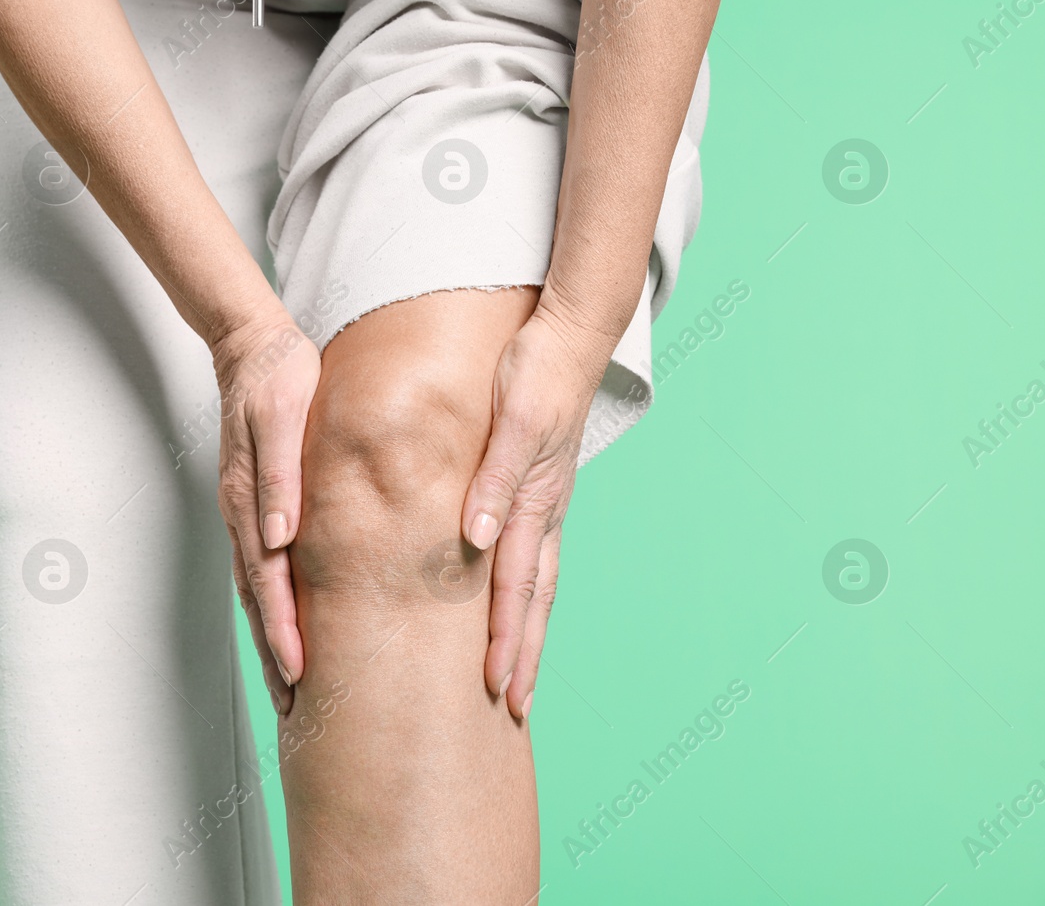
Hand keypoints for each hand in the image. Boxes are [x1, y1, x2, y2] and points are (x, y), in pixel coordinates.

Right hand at [211, 311, 319, 716]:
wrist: (252, 344)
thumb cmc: (278, 376)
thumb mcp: (282, 418)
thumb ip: (281, 478)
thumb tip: (281, 537)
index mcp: (251, 498)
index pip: (269, 579)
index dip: (284, 629)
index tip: (301, 671)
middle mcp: (244, 512)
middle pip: (258, 596)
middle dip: (276, 651)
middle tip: (295, 704)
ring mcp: (245, 510)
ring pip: (257, 586)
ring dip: (272, 634)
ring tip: (290, 680)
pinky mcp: (255, 502)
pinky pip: (260, 564)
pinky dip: (271, 601)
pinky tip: (286, 619)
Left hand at [460, 304, 612, 719]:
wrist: (568, 335)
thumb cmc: (535, 372)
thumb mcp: (513, 421)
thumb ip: (494, 480)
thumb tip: (475, 540)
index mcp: (535, 500)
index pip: (516, 584)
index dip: (506, 638)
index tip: (497, 684)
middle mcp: (543, 510)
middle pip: (534, 599)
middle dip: (524, 655)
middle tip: (514, 707)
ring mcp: (546, 503)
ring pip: (539, 583)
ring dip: (528, 633)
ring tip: (519, 677)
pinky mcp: (541, 491)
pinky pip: (535, 555)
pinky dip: (527, 594)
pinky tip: (516, 607)